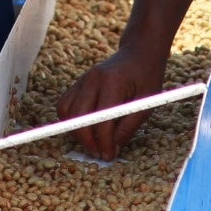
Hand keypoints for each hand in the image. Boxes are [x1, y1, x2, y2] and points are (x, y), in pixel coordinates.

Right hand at [56, 45, 167, 160]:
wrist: (138, 54)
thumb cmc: (146, 79)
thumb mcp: (146, 105)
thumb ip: (128, 127)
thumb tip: (113, 148)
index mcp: (112, 82)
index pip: (101, 119)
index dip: (104, 142)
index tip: (109, 155)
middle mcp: (92, 79)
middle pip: (79, 117)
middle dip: (87, 140)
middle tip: (100, 153)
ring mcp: (82, 80)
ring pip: (66, 112)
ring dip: (76, 131)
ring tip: (93, 142)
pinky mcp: (78, 83)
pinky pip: (65, 105)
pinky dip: (71, 120)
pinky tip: (87, 128)